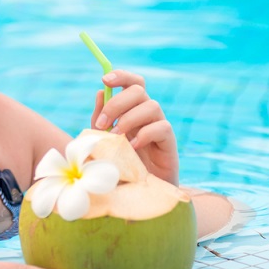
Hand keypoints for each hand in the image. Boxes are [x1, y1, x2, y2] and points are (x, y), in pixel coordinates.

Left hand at [90, 69, 178, 184]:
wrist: (136, 192)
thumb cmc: (118, 164)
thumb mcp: (102, 140)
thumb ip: (100, 118)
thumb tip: (99, 93)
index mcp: (130, 109)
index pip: (131, 83)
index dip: (121, 76)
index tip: (104, 79)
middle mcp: (146, 114)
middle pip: (139, 90)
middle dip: (117, 102)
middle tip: (103, 123)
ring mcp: (159, 127)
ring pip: (151, 105)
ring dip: (129, 118)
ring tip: (116, 136)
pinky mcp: (168, 143)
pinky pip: (162, 127)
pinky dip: (145, 134)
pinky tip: (132, 147)